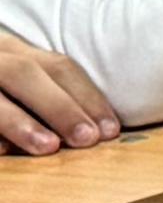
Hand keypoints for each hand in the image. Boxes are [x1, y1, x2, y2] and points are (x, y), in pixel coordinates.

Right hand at [0, 34, 116, 153]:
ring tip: (48, 147)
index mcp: (10, 51)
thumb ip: (43, 94)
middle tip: (89, 139)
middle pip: (24, 74)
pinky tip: (3, 152)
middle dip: (59, 105)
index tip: (111, 128)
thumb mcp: (15, 79)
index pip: (56, 66)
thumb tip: (94, 128)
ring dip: (20, 121)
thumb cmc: (1, 86)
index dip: (86, 95)